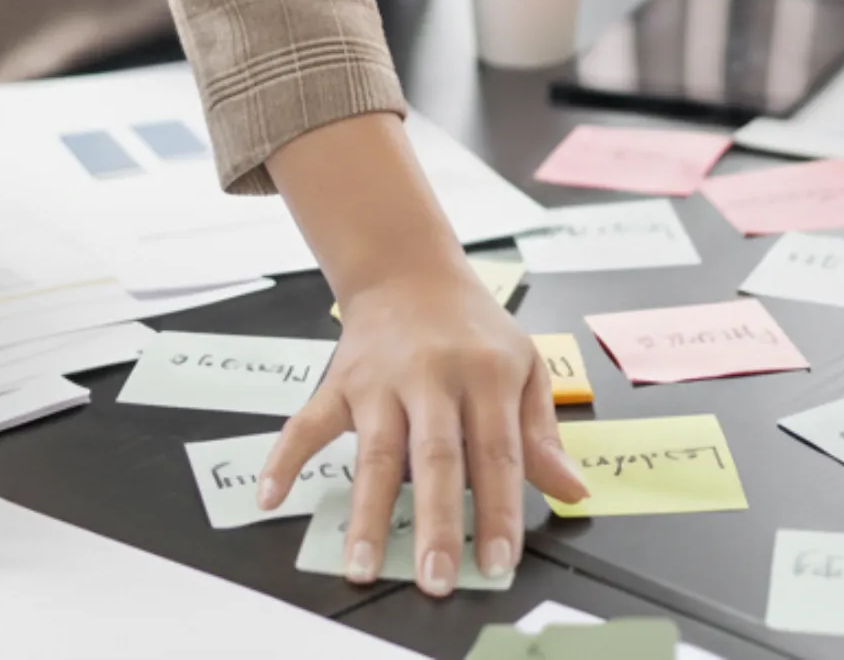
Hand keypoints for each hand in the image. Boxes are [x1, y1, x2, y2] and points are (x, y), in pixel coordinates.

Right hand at [258, 116, 582, 597]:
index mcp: (486, 373)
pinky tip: (270, 497)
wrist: (407, 265)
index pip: (497, 452)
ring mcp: (381, 379)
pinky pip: (309, 423)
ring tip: (363, 566)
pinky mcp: (341, 380)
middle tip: (436, 578)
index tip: (499, 562)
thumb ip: (542, 433)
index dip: (500, 510)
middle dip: (437, 522)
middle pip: (435, 456)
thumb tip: (573, 491)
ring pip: (375, 451)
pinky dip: (286, 458)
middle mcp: (433, 376)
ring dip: (368, 513)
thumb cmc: (471, 325)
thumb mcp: (524, 363)